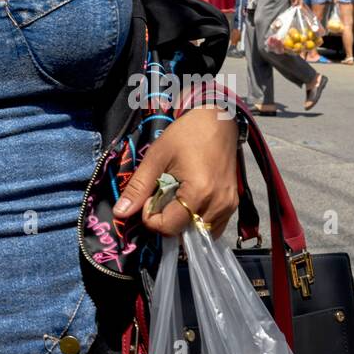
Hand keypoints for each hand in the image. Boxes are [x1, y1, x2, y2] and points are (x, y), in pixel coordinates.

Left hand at [111, 106, 238, 236]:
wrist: (219, 120)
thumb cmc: (187, 134)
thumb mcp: (157, 157)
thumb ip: (139, 187)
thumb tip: (120, 213)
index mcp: (199, 193)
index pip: (169, 227)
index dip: (152, 218)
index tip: (150, 198)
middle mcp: (217, 204)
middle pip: (183, 233)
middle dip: (167, 221)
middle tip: (162, 197)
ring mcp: (229, 206)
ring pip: (198, 233)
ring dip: (182, 223)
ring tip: (177, 199)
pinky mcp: (233, 204)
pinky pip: (213, 227)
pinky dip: (197, 222)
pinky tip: (190, 203)